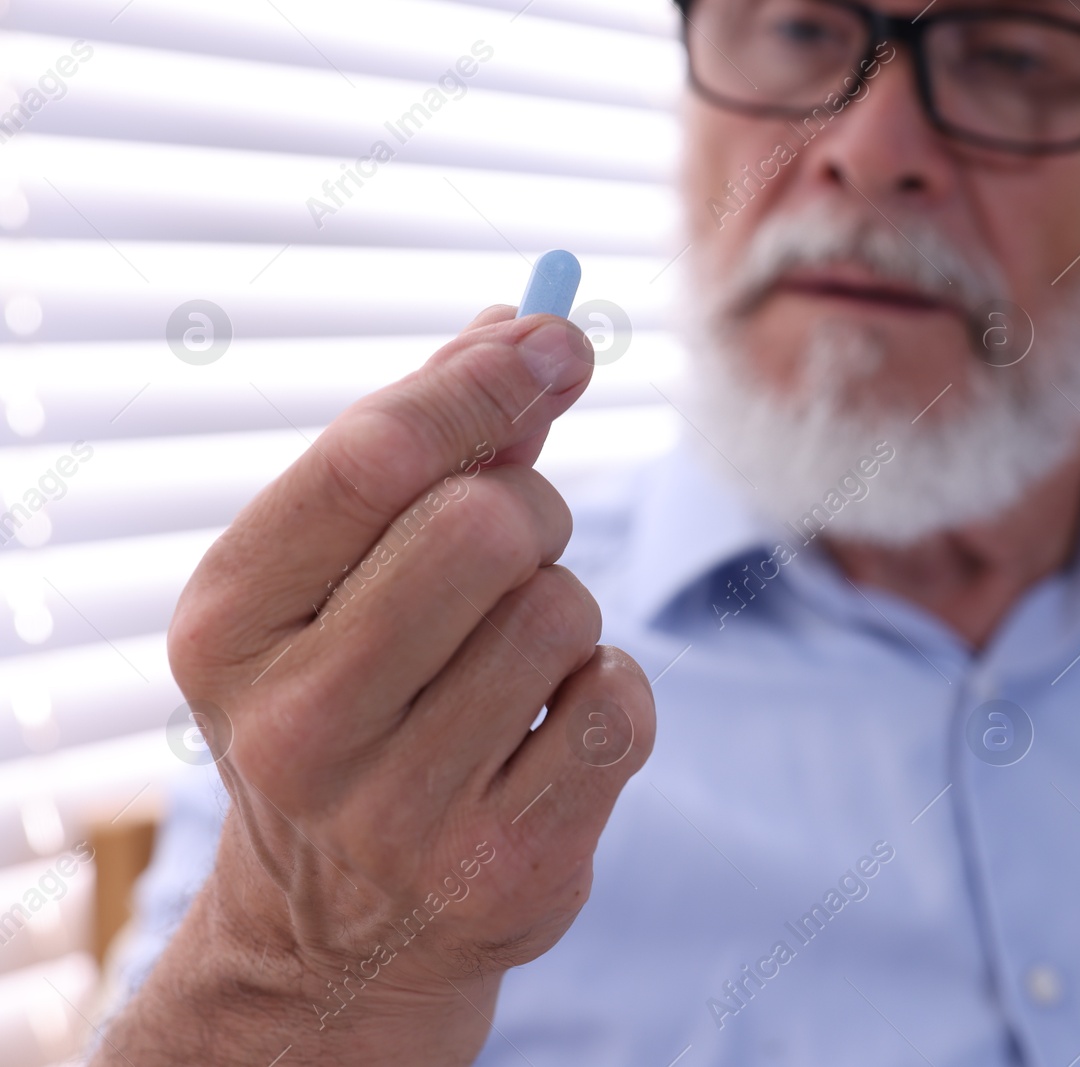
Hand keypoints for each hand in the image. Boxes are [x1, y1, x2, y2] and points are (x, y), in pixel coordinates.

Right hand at [99, 307, 654, 1065]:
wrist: (341, 929)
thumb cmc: (354, 700)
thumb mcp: (340, 577)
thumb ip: (425, 447)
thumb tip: (529, 324)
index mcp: (228, 622)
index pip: (370, 458)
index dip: (481, 382)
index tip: (556, 338)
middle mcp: (294, 723)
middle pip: (482, 525)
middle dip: (533, 508)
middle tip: (519, 543)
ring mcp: (397, 811)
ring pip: (564, 611)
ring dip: (568, 609)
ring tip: (514, 664)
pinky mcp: (503, 866)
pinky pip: (620, 702)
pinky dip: (608, 691)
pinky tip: (546, 732)